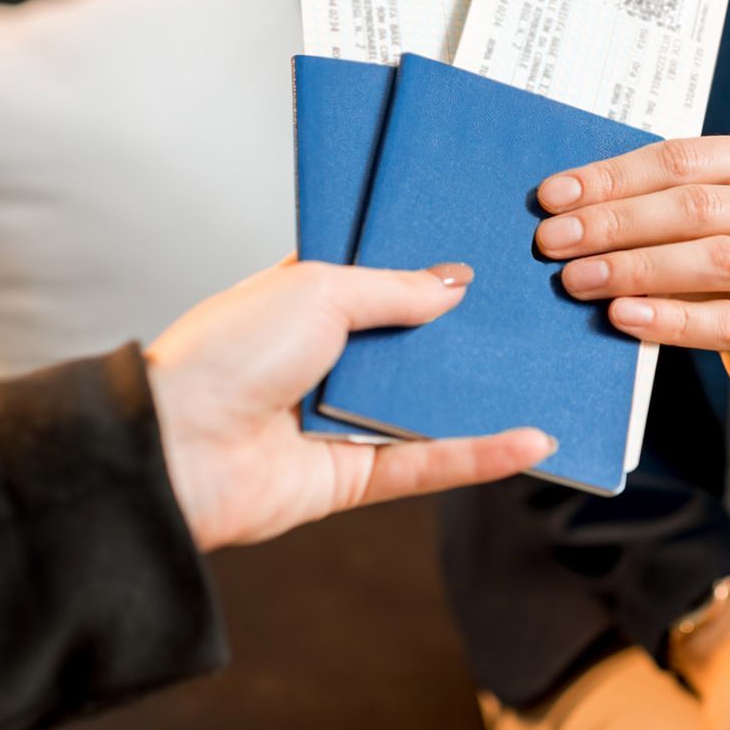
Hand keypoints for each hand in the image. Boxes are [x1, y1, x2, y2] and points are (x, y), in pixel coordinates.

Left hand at [146, 258, 554, 547]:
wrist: (178, 449)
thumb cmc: (227, 355)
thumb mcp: (319, 291)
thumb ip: (395, 289)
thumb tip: (455, 283)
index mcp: (304, 300)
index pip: (378, 279)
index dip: (427, 268)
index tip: (488, 251)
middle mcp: (324, 359)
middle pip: (413, 343)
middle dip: (469, 331)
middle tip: (536, 308)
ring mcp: (340, 418)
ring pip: (428, 404)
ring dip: (485, 393)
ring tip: (552, 370)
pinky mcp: (352, 478)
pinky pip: (427, 462)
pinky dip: (480, 454)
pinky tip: (530, 440)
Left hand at [535, 134, 729, 420]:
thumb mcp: (713, 224)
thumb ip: (662, 205)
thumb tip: (565, 206)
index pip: (688, 158)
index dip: (615, 177)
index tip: (553, 198)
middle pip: (699, 207)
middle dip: (616, 223)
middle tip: (554, 241)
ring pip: (717, 261)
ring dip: (635, 269)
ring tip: (577, 280)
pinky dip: (670, 320)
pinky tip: (623, 317)